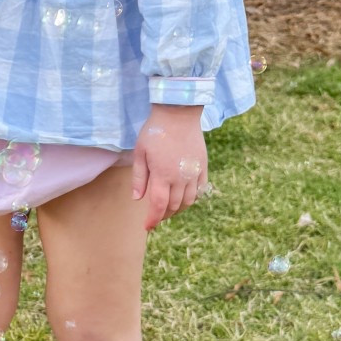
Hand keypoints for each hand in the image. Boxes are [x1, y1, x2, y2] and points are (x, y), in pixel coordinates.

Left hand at [132, 105, 205, 229]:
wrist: (178, 113)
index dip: (153, 219)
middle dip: (163, 215)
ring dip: (178, 209)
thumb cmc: (155, 131)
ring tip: (169, 209)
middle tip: (155, 217)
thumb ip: (139, 177)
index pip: (158, 206)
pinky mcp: (203, 166)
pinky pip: (200, 189)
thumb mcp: (140, 152)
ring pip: (189, 201)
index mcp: (162, 175)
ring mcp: (194, 173)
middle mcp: (180, 177)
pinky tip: (184, 197)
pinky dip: (192, 198)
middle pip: (174, 206)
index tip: (147, 227)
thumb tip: (137, 198)